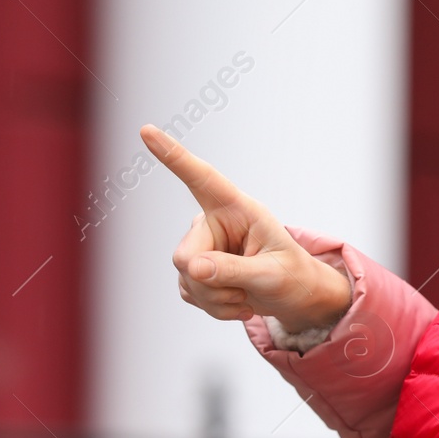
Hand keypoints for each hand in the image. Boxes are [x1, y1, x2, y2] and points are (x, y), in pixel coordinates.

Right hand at [140, 124, 351, 332]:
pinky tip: (237, 301)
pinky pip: (189, 293)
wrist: (292, 294)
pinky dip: (215, 307)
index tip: (146, 130)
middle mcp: (212, 222)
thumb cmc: (289, 274)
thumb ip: (234, 270)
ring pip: (186, 279)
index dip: (172, 155)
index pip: (201, 177)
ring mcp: (200, 246)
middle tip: (243, 290)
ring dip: (217, 298)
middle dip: (211, 283)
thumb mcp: (271, 273)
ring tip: (246, 293)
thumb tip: (192, 269)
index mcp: (236, 207)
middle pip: (184, 255)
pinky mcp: (194, 270)